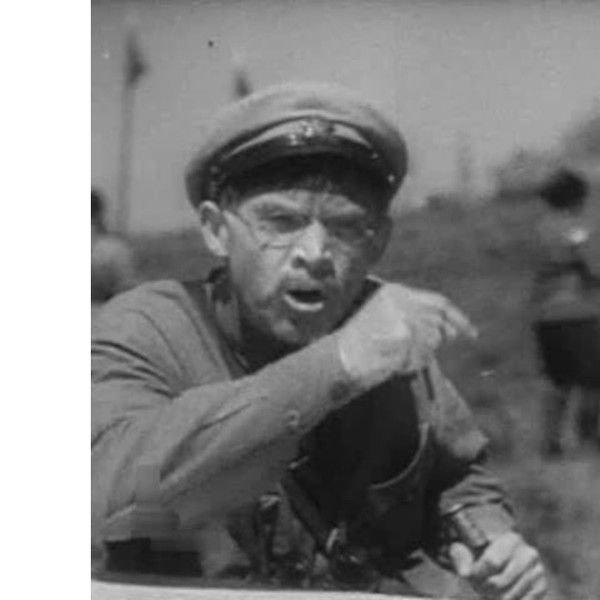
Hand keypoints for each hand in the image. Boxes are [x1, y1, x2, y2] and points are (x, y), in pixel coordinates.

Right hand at [335, 282, 476, 392]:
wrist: (337, 359)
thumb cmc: (359, 345)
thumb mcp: (383, 318)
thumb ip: (414, 317)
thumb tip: (450, 329)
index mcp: (395, 293)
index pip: (438, 302)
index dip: (458, 318)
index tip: (471, 334)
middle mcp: (400, 302)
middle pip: (439, 321)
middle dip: (445, 336)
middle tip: (437, 347)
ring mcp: (402, 319)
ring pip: (433, 341)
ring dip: (422, 353)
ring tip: (399, 356)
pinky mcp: (403, 339)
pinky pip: (422, 356)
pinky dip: (413, 364)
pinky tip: (395, 363)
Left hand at [450, 531, 547, 598]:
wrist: (504, 555)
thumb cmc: (482, 552)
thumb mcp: (468, 547)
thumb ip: (461, 557)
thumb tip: (465, 573)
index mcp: (510, 539)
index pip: (491, 562)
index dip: (477, 573)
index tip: (470, 576)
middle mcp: (528, 554)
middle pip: (499, 582)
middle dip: (483, 588)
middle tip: (478, 586)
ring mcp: (537, 572)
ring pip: (509, 597)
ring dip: (494, 598)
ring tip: (488, 590)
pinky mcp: (542, 588)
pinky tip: (500, 596)